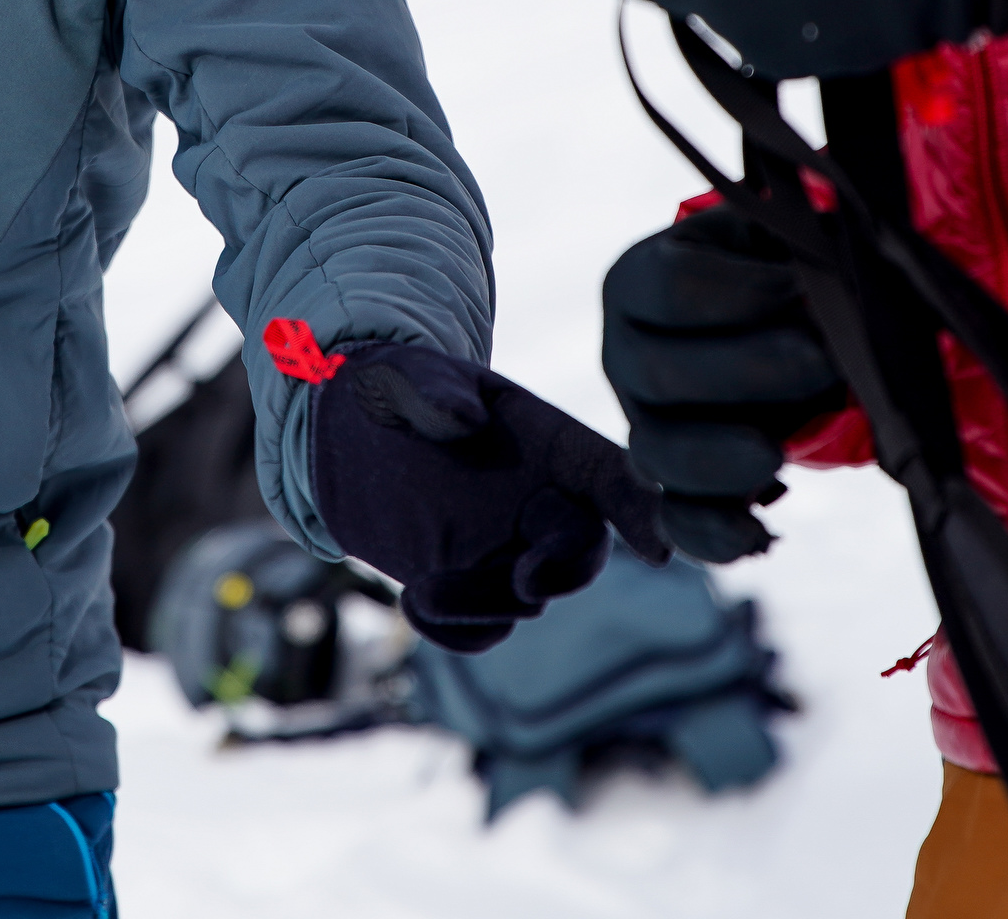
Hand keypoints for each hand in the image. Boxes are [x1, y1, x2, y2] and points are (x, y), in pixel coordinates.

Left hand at [309, 343, 671, 652]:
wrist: (349, 437)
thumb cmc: (397, 391)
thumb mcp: (410, 376)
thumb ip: (437, 394)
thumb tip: (465, 420)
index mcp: (552, 447)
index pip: (612, 477)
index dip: (641, 512)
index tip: (659, 550)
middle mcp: (543, 506)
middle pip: (582, 551)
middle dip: (566, 571)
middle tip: (527, 578)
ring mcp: (509, 554)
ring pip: (527, 601)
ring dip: (486, 605)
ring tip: (426, 591)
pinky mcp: (469, 591)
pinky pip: (481, 630)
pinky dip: (454, 629)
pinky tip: (412, 600)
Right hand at [604, 203, 847, 562]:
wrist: (777, 326)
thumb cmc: (776, 271)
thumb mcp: (777, 242)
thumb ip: (797, 252)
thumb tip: (833, 285)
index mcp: (639, 282)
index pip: (671, 287)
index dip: (742, 292)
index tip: (805, 286)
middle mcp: (625, 355)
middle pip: (657, 372)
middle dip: (745, 370)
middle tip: (820, 360)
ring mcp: (644, 426)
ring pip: (654, 453)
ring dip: (718, 456)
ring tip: (776, 452)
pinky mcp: (675, 487)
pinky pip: (678, 522)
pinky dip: (714, 535)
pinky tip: (759, 535)